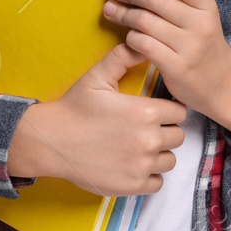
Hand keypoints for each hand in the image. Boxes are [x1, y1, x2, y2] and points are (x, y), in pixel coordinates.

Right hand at [10, 42, 188, 196]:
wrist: (51, 141)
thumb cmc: (75, 107)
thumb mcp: (98, 76)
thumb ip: (123, 58)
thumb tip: (142, 44)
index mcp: (146, 111)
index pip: (179, 112)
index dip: (167, 110)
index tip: (154, 112)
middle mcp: (149, 139)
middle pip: (177, 136)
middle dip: (165, 131)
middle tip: (144, 130)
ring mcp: (142, 165)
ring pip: (170, 160)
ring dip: (159, 154)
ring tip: (139, 148)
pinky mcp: (133, 186)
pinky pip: (158, 182)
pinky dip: (149, 175)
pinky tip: (134, 165)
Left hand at [102, 0, 230, 117]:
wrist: (221, 84)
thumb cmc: (204, 46)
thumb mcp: (202, 18)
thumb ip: (179, 1)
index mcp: (207, 6)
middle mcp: (200, 24)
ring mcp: (189, 47)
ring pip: (145, 21)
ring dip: (124, 14)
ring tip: (111, 10)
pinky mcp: (176, 67)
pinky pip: (143, 44)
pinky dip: (130, 37)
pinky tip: (128, 37)